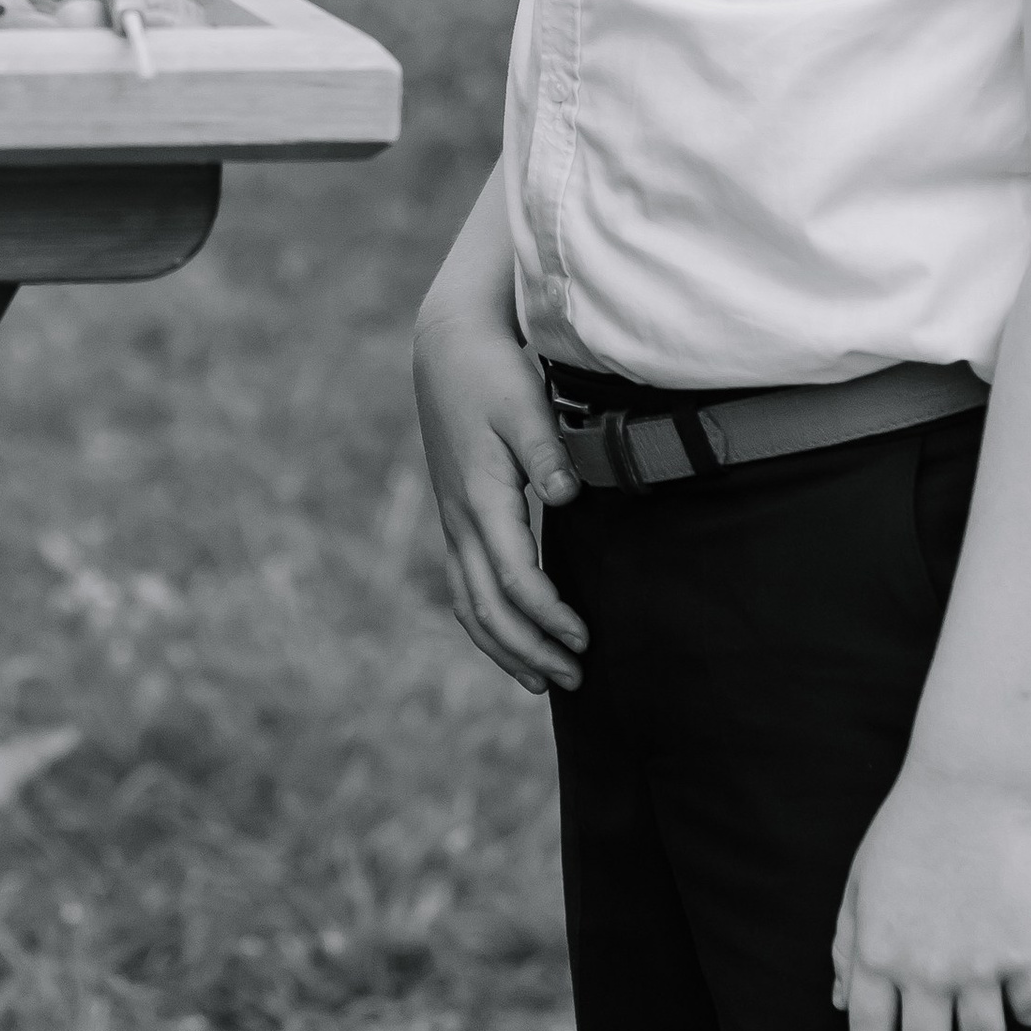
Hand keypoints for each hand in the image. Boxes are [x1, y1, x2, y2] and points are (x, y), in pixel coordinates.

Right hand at [413, 299, 586, 693]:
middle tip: (575, 680)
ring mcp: (451, 520)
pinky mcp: (454, 517)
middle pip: (486, 607)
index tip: (584, 640)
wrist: (447, 349)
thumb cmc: (492, 374)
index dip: (547, 616)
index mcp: (480, 496)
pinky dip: (486, 624)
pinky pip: (463, 587)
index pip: (512, 576)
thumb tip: (568, 496)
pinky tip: (512, 639)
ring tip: (543, 682)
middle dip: (529, 650)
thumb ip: (546, 452)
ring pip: (467, 605)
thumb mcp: (523, 403)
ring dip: (505, 647)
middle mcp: (459, 518)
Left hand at [831, 767, 1030, 1030]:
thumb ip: (847, 949)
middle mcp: (924, 970)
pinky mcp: (1028, 954)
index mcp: (876, 954)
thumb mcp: (859, 886)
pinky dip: (1028, 1007)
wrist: (968, 789)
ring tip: (977, 1009)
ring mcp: (979, 966)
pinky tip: (1017, 982)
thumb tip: (842, 1004)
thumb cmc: (907, 833)